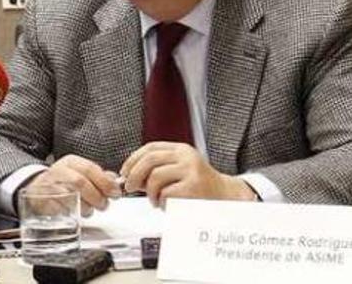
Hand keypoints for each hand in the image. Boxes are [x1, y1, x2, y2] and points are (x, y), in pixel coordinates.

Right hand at [27, 154, 121, 215]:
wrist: (37, 187)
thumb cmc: (64, 182)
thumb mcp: (81, 174)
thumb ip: (100, 177)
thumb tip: (115, 182)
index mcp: (71, 162)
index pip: (91, 169)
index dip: (105, 182)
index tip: (115, 194)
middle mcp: (60, 170)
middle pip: (81, 182)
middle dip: (96, 196)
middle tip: (103, 205)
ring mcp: (50, 185)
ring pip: (71, 195)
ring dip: (86, 206)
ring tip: (90, 210)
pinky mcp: (43, 199)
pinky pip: (60, 207)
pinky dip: (72, 211)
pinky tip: (76, 212)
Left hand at [120, 142, 256, 206]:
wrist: (226, 197)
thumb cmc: (199, 187)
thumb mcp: (178, 171)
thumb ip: (157, 170)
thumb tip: (129, 177)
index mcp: (180, 149)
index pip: (150, 148)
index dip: (133, 160)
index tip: (125, 172)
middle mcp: (186, 156)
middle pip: (149, 160)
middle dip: (134, 175)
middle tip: (130, 188)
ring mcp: (191, 170)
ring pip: (155, 177)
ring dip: (150, 193)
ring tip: (155, 200)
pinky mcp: (193, 187)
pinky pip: (166, 193)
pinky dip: (161, 202)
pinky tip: (167, 204)